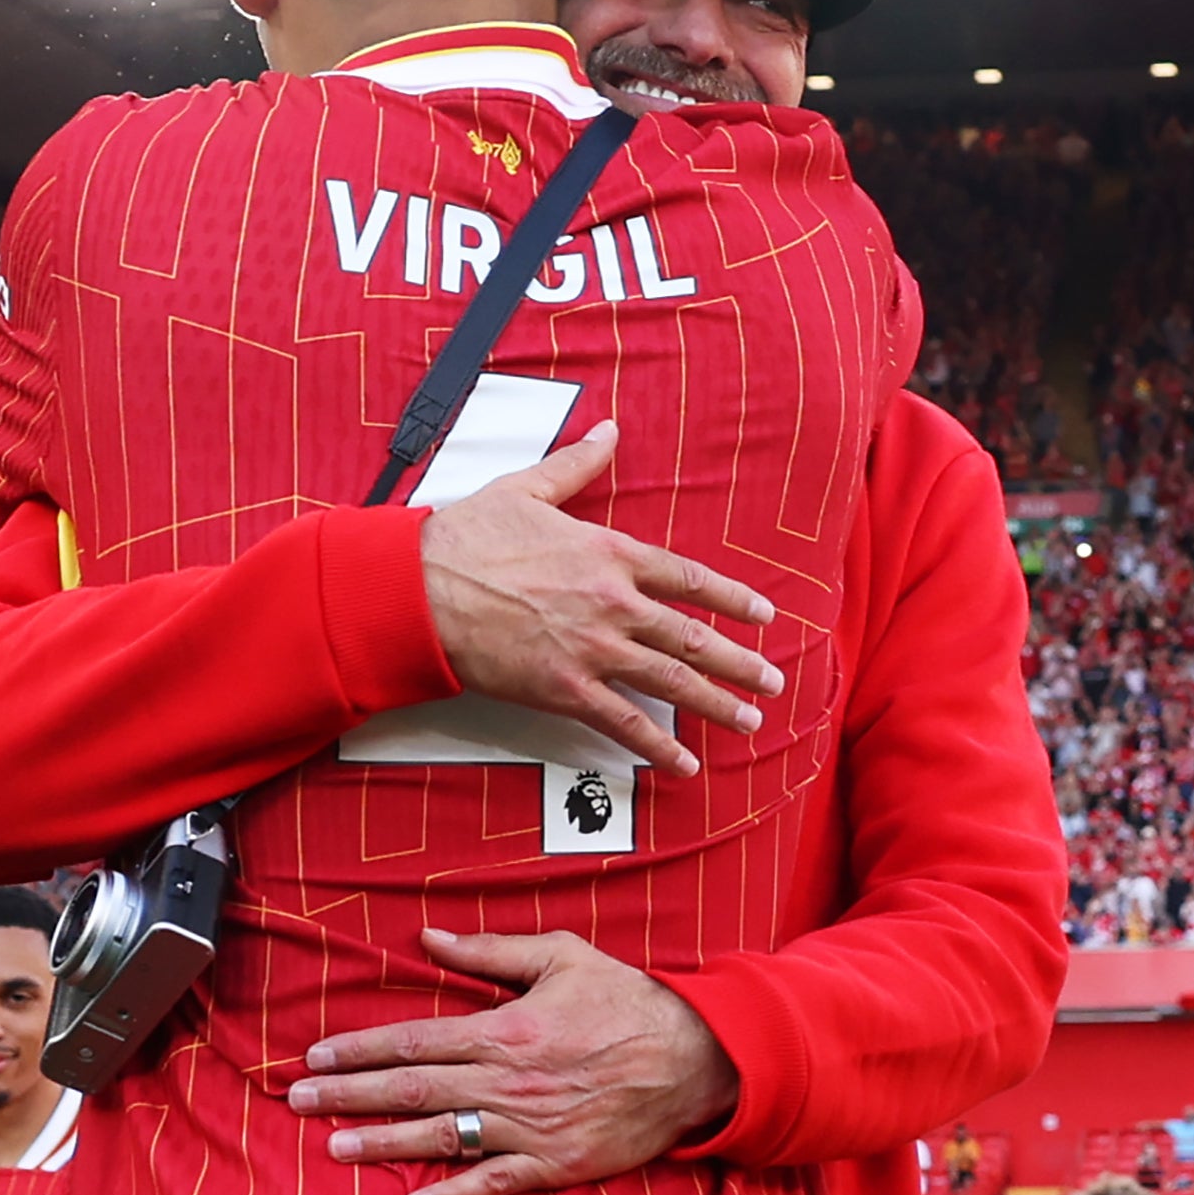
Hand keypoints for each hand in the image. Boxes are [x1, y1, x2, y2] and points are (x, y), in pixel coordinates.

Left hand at [286, 928, 739, 1194]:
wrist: (693, 1059)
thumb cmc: (625, 1001)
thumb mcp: (561, 955)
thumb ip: (490, 949)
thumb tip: (429, 937)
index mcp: (503, 1028)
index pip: (414, 1040)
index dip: (360, 1048)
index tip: (317, 1053)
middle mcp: (506, 1081)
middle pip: (412, 1090)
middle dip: (348, 1094)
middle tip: (297, 1100)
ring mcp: (529, 1127)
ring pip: (442, 1137)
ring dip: (382, 1144)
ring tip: (334, 1146)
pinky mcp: (555, 1163)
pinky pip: (495, 1183)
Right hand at [420, 421, 780, 774]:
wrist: (422, 588)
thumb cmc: (468, 538)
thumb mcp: (528, 487)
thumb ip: (577, 464)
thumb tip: (609, 430)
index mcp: (609, 553)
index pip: (688, 579)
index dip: (731, 599)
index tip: (763, 615)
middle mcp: (613, 603)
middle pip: (693, 637)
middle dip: (740, 662)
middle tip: (771, 680)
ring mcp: (593, 649)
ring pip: (671, 682)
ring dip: (716, 704)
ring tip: (749, 720)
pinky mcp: (564, 689)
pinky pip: (623, 723)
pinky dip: (657, 746)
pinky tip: (683, 764)